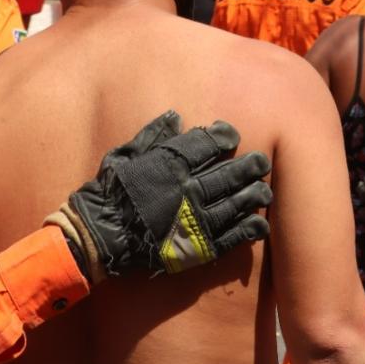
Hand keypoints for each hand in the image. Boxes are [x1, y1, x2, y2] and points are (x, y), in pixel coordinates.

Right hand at [51, 111, 271, 280]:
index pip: (205, 144)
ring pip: (233, 204)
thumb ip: (152, 135)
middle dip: (248, 167)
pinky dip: (246, 230)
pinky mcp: (194, 247)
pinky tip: (259, 224)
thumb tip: (175, 115)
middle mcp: (185, 190)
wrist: (98, 236)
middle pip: (227, 174)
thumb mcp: (125, 155)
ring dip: (253, 196)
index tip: (232, 136)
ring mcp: (193, 220)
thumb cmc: (109, 192)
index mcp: (169, 165)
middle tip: (263, 162)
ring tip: (265, 191)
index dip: (223, 137)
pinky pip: (227, 238)